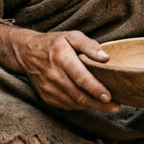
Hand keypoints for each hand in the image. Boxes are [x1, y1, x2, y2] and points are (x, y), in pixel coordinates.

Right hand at [0, 24, 119, 112]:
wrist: (27, 53)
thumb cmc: (54, 43)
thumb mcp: (72, 36)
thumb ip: (89, 46)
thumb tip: (106, 58)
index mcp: (61, 58)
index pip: (81, 77)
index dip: (95, 89)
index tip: (109, 96)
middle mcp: (53, 75)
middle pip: (79, 94)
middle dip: (99, 103)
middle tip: (115, 107)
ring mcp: (48, 88)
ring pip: (74, 102)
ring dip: (91, 105)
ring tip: (106, 105)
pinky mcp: (46, 97)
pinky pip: (67, 105)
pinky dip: (79, 104)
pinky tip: (89, 101)